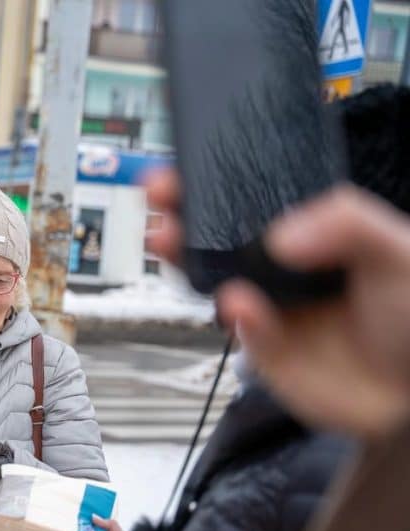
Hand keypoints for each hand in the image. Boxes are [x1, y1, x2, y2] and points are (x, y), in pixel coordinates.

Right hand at [144, 171, 409, 438]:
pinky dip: (237, 313)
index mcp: (312, 231)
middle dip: (181, 213)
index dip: (215, 181)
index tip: (185, 167)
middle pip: (218, 234)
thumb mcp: (395, 250)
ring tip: (172, 242)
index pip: (255, 197)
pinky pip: (240, 325)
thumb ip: (346, 222)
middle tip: (159, 198)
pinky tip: (243, 303)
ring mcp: (270, 305)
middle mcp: (284, 266)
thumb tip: (282, 236)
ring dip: (186, 259)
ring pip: (214, 278)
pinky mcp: (264, 347)